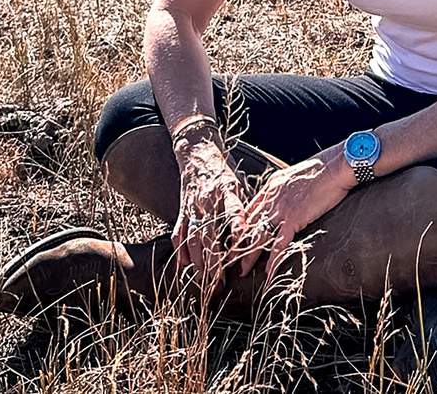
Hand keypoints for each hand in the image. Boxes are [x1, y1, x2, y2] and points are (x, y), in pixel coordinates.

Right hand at [173, 136, 249, 284]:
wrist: (197, 154)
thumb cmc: (223, 173)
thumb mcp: (239, 184)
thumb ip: (244, 207)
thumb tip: (258, 230)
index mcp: (227, 192)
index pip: (234, 213)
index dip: (238, 232)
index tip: (242, 251)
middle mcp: (208, 201)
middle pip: (210, 235)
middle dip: (215, 261)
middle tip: (221, 283)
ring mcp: (192, 207)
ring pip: (193, 238)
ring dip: (199, 261)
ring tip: (205, 280)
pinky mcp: (182, 210)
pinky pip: (179, 234)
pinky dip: (181, 251)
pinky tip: (185, 266)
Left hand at [229, 149, 354, 279]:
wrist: (335, 167)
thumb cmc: (322, 168)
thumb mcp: (295, 175)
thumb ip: (286, 188)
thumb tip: (288, 196)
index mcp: (271, 187)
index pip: (250, 210)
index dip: (242, 227)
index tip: (237, 238)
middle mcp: (271, 198)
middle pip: (249, 226)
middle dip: (239, 244)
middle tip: (230, 259)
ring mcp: (281, 209)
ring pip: (259, 237)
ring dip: (249, 256)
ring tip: (242, 270)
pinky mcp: (294, 219)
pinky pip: (279, 244)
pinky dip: (273, 260)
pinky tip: (268, 272)